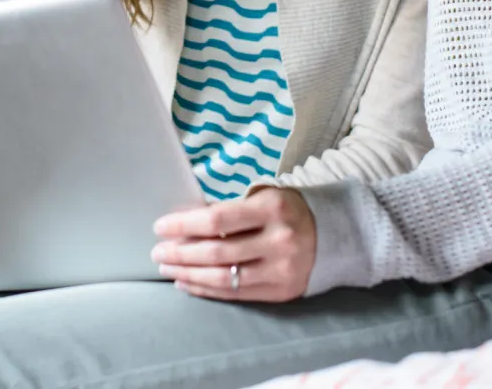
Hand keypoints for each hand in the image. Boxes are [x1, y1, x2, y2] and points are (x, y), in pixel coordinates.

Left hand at [150, 187, 315, 301]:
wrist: (333, 235)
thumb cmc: (287, 211)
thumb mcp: (264, 197)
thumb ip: (229, 209)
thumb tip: (184, 223)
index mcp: (272, 209)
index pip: (216, 220)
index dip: (183, 225)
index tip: (160, 227)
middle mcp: (278, 241)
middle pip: (216, 253)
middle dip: (180, 253)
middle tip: (157, 252)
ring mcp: (280, 270)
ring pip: (223, 278)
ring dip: (188, 275)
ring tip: (167, 269)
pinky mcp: (281, 292)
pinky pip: (235, 295)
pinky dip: (206, 290)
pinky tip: (187, 283)